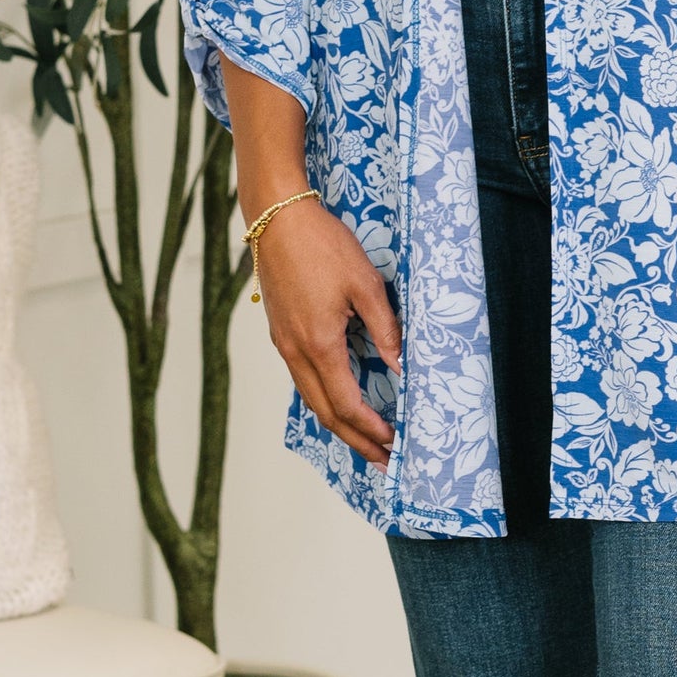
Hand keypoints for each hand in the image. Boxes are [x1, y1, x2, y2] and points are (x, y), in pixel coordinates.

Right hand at [253, 199, 400, 468]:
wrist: (277, 217)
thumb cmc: (323, 245)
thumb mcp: (365, 284)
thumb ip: (384, 329)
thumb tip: (400, 367)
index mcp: (319, 344)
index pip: (347, 404)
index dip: (371, 429)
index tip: (394, 443)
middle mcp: (296, 352)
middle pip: (325, 412)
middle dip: (355, 440)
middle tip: (382, 459)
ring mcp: (284, 343)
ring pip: (310, 398)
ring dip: (338, 424)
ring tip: (363, 440)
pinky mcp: (280, 332)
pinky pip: (302, 379)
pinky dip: (323, 400)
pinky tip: (338, 402)